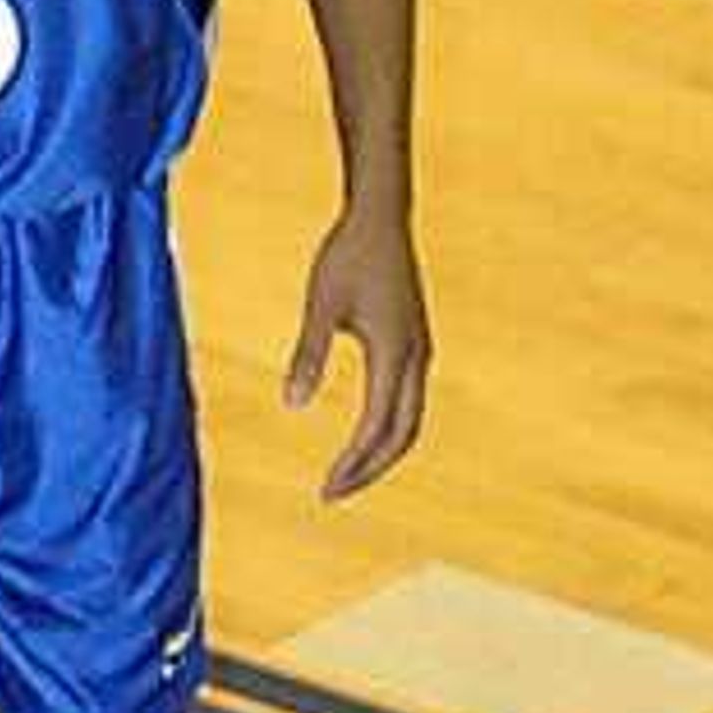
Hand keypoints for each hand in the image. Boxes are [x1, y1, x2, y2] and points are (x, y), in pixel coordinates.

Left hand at [285, 206, 428, 496]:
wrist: (381, 218)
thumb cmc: (346, 256)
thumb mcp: (320, 304)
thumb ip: (308, 354)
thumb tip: (291, 405)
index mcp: (395, 353)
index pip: (378, 427)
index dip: (354, 463)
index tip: (325, 489)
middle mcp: (416, 358)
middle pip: (402, 435)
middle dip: (369, 469)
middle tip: (331, 493)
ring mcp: (420, 352)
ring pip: (410, 420)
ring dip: (381, 452)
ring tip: (346, 474)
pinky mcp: (415, 344)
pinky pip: (408, 401)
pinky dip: (388, 428)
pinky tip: (361, 437)